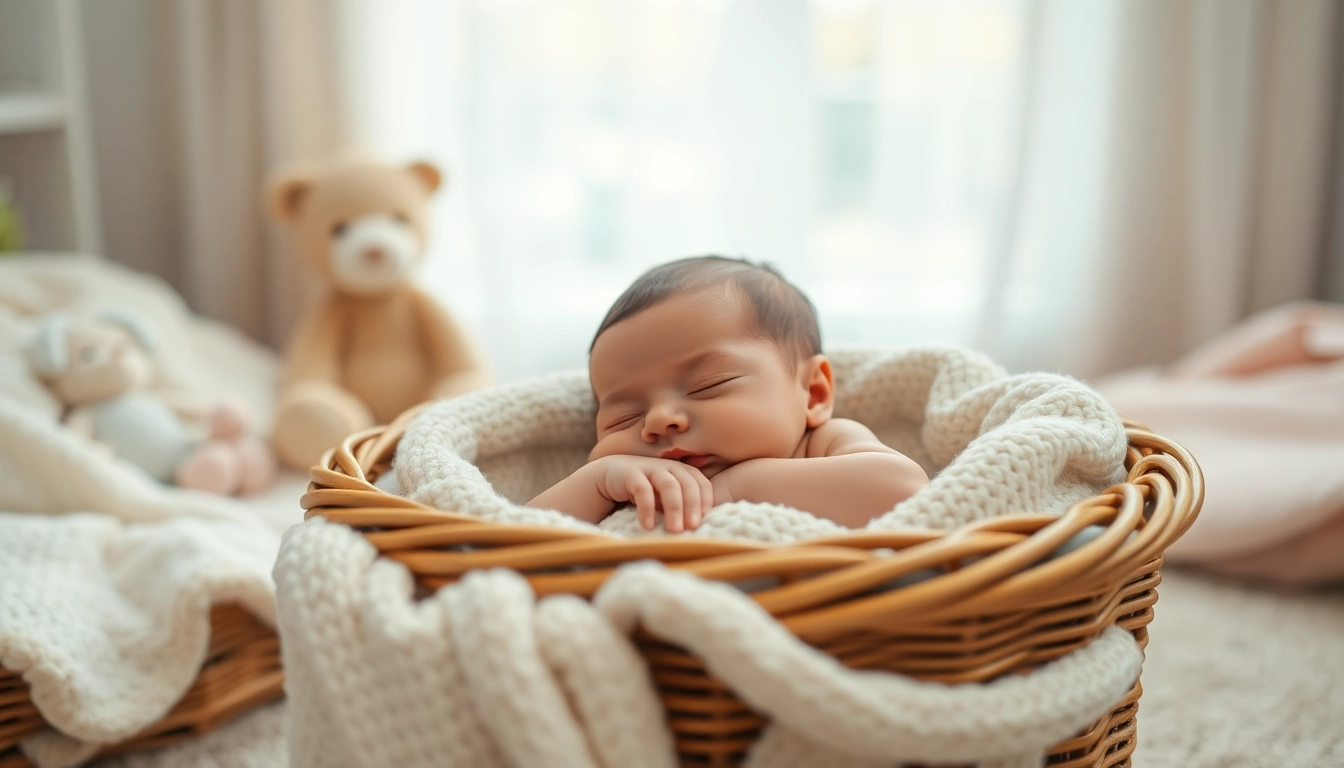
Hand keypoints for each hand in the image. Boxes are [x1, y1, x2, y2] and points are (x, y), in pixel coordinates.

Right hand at [589, 455, 711, 531]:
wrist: (608, 478)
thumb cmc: (643, 491)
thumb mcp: (664, 497)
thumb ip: (680, 505)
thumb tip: (697, 528)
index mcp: (681, 471)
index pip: (701, 483)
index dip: (705, 500)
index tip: (705, 520)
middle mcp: (668, 467)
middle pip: (687, 484)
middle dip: (692, 506)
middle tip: (692, 528)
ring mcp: (650, 468)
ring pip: (669, 485)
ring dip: (675, 508)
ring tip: (674, 530)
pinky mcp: (631, 474)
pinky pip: (643, 490)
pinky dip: (647, 508)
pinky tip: (648, 526)